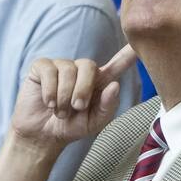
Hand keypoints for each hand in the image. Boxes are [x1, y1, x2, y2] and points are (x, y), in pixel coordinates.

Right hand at [11, 45, 138, 150]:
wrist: (43, 135)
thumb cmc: (71, 127)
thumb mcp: (94, 122)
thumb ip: (107, 107)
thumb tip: (115, 85)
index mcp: (99, 81)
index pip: (117, 63)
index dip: (127, 53)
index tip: (139, 44)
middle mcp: (81, 70)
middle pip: (89, 65)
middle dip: (83, 89)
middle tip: (77, 108)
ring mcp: (61, 66)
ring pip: (68, 70)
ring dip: (64, 96)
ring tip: (60, 111)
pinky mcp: (42, 67)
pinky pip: (49, 71)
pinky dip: (50, 91)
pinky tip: (49, 103)